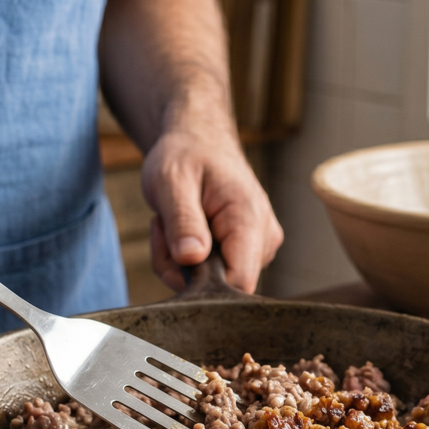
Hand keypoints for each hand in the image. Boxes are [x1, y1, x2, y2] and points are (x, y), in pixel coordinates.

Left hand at [141, 126, 282, 292]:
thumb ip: (183, 220)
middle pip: (222, 287)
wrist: (199, 142)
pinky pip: (213, 276)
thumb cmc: (186, 155)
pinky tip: (185, 231)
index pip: (240, 282)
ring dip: (181, 263)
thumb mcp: (172, 181)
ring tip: (174, 223)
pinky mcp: (247, 254)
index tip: (175, 253)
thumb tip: (191, 258)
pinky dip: (188, 261)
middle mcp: (264, 239)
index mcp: (250, 219)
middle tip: (165, 228)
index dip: (203, 285)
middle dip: (183, 268)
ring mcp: (259, 248)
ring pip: (214, 284)